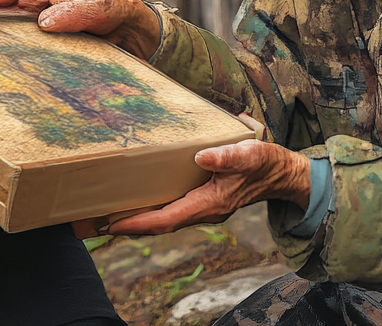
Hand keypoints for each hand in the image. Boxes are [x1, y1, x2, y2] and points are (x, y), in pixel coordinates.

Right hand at [0, 0, 161, 60]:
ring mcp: (50, 37)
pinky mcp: (58, 57)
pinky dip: (20, 70)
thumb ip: (74, 12)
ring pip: (16, 42)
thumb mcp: (99, 7)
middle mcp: (44, 16)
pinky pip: (33, 62)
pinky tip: (12, 86)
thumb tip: (43, 23)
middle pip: (5, 18)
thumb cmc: (117, 11)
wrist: (141, 35)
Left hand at [106, 139, 310, 234]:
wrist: (282, 174)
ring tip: (111, 215)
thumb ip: (226, 156)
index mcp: (210, 203)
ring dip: (140, 220)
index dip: (140, 222)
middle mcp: (204, 211)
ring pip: (166, 220)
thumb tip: (201, 157)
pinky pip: (173, 211)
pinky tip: (142, 202)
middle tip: (99, 223)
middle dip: (131, 226)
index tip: (114, 224)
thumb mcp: (248, 154)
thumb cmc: (264, 162)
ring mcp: (204, 208)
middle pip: (161, 225)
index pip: (168, 218)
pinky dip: (154, 211)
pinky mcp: (205, 201)